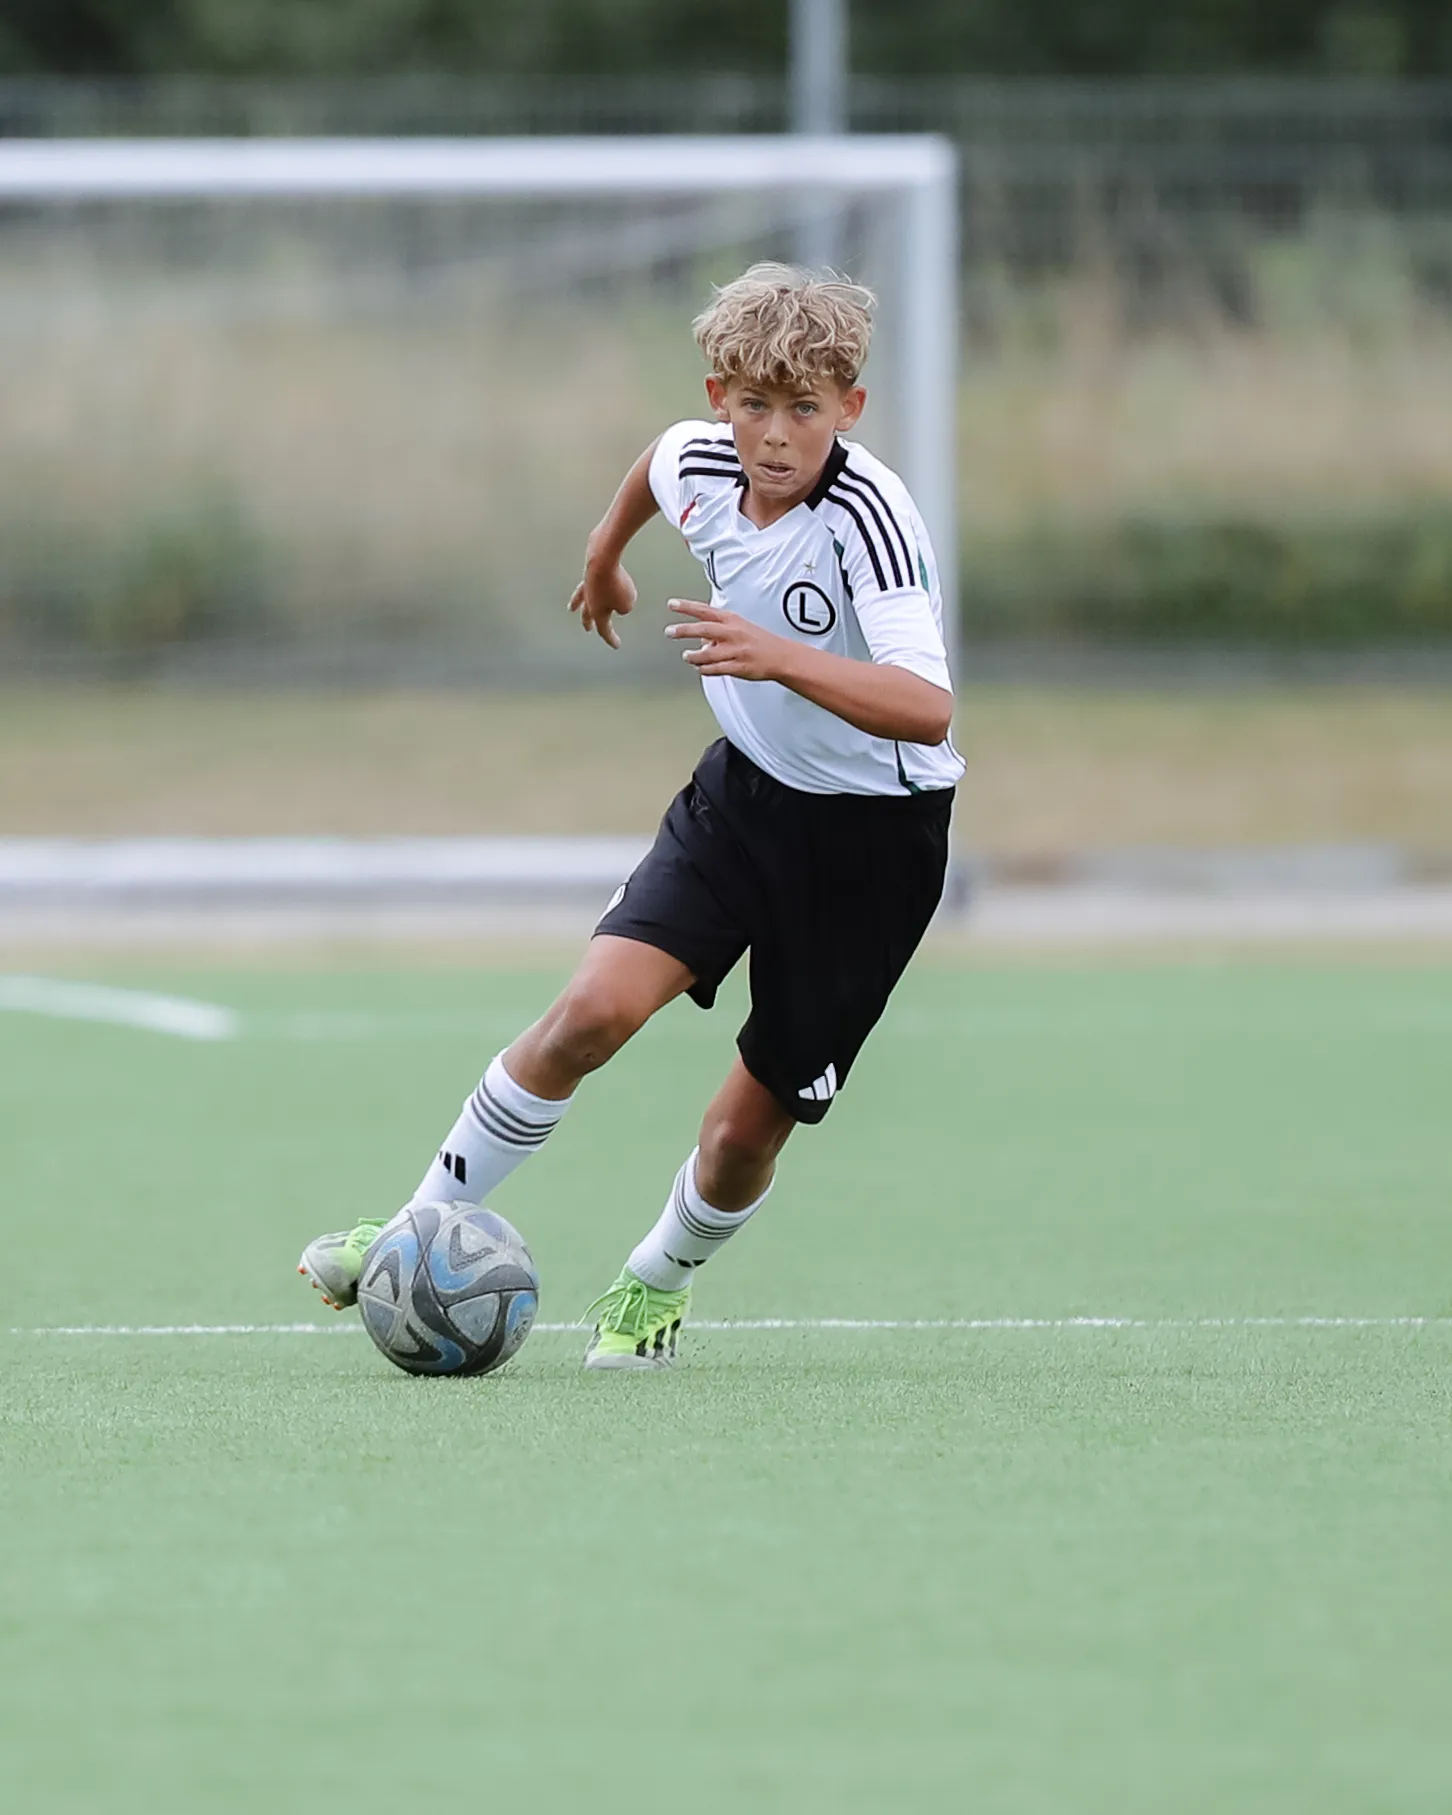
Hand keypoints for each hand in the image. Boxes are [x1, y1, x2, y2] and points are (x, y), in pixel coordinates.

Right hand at [569, 556, 636, 650]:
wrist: (602, 559)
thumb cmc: (614, 583)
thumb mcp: (628, 602)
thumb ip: (624, 607)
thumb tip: (619, 603)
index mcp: (598, 613)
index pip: (605, 630)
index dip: (611, 638)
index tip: (616, 645)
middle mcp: (589, 600)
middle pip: (587, 615)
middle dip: (587, 623)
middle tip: (587, 628)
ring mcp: (587, 585)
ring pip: (581, 598)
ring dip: (577, 604)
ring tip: (572, 607)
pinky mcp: (590, 570)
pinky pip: (589, 580)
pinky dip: (589, 585)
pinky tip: (590, 580)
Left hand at [665, 600, 792, 680]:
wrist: (781, 656)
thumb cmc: (758, 640)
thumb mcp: (738, 627)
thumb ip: (718, 630)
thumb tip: (700, 640)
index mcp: (731, 620)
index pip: (705, 610)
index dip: (686, 607)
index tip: (671, 604)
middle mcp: (732, 633)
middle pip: (703, 629)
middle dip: (684, 630)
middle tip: (670, 631)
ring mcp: (735, 650)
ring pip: (707, 654)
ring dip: (694, 656)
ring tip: (687, 656)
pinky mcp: (738, 666)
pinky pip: (715, 669)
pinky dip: (704, 669)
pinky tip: (701, 668)